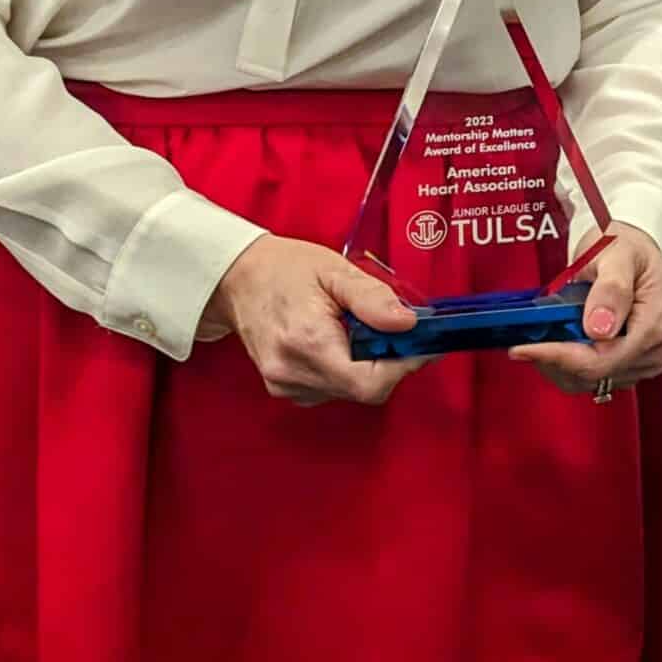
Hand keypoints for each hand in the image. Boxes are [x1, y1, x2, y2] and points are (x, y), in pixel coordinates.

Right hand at [205, 234, 434, 406]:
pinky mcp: (284, 387)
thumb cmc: (283, 270)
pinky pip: (332, 389)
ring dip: (369, 366)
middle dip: (390, 363)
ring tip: (362, 330)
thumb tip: (407, 322)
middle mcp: (292, 371)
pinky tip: (342, 343)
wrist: (238, 279)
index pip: (369, 382)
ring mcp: (285, 383)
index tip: (423, 345)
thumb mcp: (335, 271)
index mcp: (307, 341)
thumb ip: (373, 298)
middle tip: (399, 331)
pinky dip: (348, 370)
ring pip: (350, 391)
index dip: (404, 367)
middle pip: (364, 389)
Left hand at [511, 223, 661, 397]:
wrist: (629, 250)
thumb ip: (611, 289)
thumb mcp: (617, 255)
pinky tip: (558, 347)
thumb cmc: (626, 248)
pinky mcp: (631, 366)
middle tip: (527, 340)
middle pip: (597, 373)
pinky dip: (568, 368)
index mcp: (657, 321)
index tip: (526, 348)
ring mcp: (645, 359)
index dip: (562, 356)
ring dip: (559, 365)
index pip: (606, 358)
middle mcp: (657, 346)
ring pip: (591, 380)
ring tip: (542, 339)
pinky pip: (592, 380)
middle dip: (557, 358)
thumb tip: (600, 327)